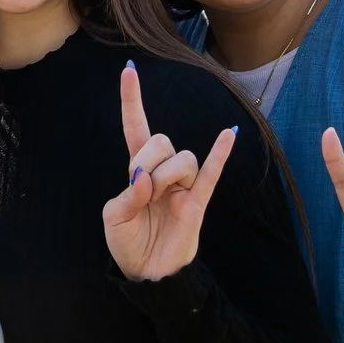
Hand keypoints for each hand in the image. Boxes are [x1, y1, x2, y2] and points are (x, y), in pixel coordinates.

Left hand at [103, 61, 234, 280]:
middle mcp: (161, 172)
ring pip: (183, 159)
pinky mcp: (198, 202)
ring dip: (169, 175)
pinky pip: (212, 172)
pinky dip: (221, 152)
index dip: (132, 100)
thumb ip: (129, 195)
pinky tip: (228, 133)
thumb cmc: (128, 243)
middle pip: (161, 141)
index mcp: (137, 171)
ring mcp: (182, 185)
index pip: (136, 127)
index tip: (129, 69)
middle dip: (148, 160)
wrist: (149, 273)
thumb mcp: (115, 218)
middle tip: (143, 187)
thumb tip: (147, 179)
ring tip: (161, 198)